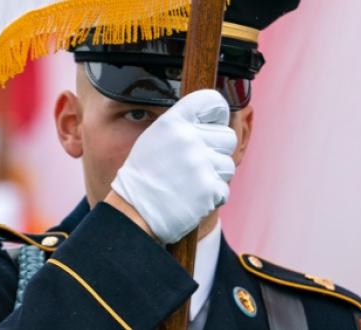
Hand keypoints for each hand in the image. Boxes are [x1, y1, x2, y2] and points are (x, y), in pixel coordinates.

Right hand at [109, 90, 235, 244]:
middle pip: (227, 137)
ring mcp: (200, 164)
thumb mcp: (155, 138)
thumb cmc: (144, 175)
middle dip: (215, 151)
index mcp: (173, 121)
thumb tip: (214, 120)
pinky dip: (210, 197)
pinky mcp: (209, 189)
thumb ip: (182, 125)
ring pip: (228, 165)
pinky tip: (190, 198)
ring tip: (188, 183)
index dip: (217, 114)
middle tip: (192, 165)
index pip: (212, 101)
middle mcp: (188, 138)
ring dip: (213, 176)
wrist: (133, 212)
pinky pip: (224, 189)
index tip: (211, 126)